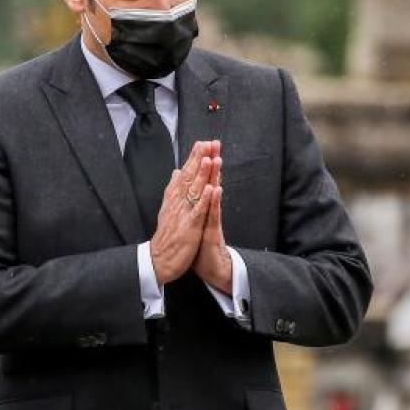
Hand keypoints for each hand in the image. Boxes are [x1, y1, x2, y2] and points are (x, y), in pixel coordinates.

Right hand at [149, 141, 217, 284]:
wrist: (158, 260)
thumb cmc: (166, 236)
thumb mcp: (168, 209)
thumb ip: (174, 189)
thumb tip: (177, 172)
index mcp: (173, 198)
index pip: (185, 173)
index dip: (194, 158)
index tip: (202, 143)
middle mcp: (177, 202)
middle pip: (190, 177)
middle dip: (199, 159)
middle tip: (208, 142)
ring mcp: (183, 214)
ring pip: (194, 191)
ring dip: (203, 174)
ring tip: (210, 158)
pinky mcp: (189, 227)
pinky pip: (199, 211)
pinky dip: (205, 200)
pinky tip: (213, 189)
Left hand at [192, 144, 232, 293]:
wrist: (211, 267)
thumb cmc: (202, 243)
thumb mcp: (196, 220)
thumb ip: (195, 202)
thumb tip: (193, 187)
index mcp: (202, 205)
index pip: (203, 179)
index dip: (202, 162)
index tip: (203, 143)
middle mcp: (208, 209)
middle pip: (210, 181)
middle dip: (211, 162)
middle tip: (215, 143)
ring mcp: (211, 219)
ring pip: (214, 195)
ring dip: (215, 177)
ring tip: (216, 159)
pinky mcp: (212, 232)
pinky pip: (213, 215)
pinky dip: (214, 202)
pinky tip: (216, 190)